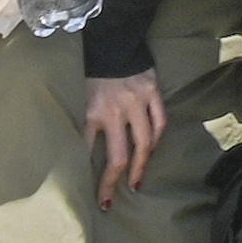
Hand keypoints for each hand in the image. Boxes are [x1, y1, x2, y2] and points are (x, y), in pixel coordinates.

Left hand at [83, 72, 164, 203]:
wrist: (113, 41)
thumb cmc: (93, 73)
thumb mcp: (81, 98)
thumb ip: (86, 123)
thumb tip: (83, 152)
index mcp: (92, 112)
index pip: (88, 152)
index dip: (92, 176)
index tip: (96, 197)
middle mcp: (115, 111)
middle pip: (119, 155)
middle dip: (114, 181)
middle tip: (112, 201)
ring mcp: (137, 102)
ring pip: (143, 143)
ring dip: (140, 166)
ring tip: (136, 183)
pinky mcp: (153, 93)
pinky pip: (159, 122)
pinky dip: (156, 139)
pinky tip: (152, 150)